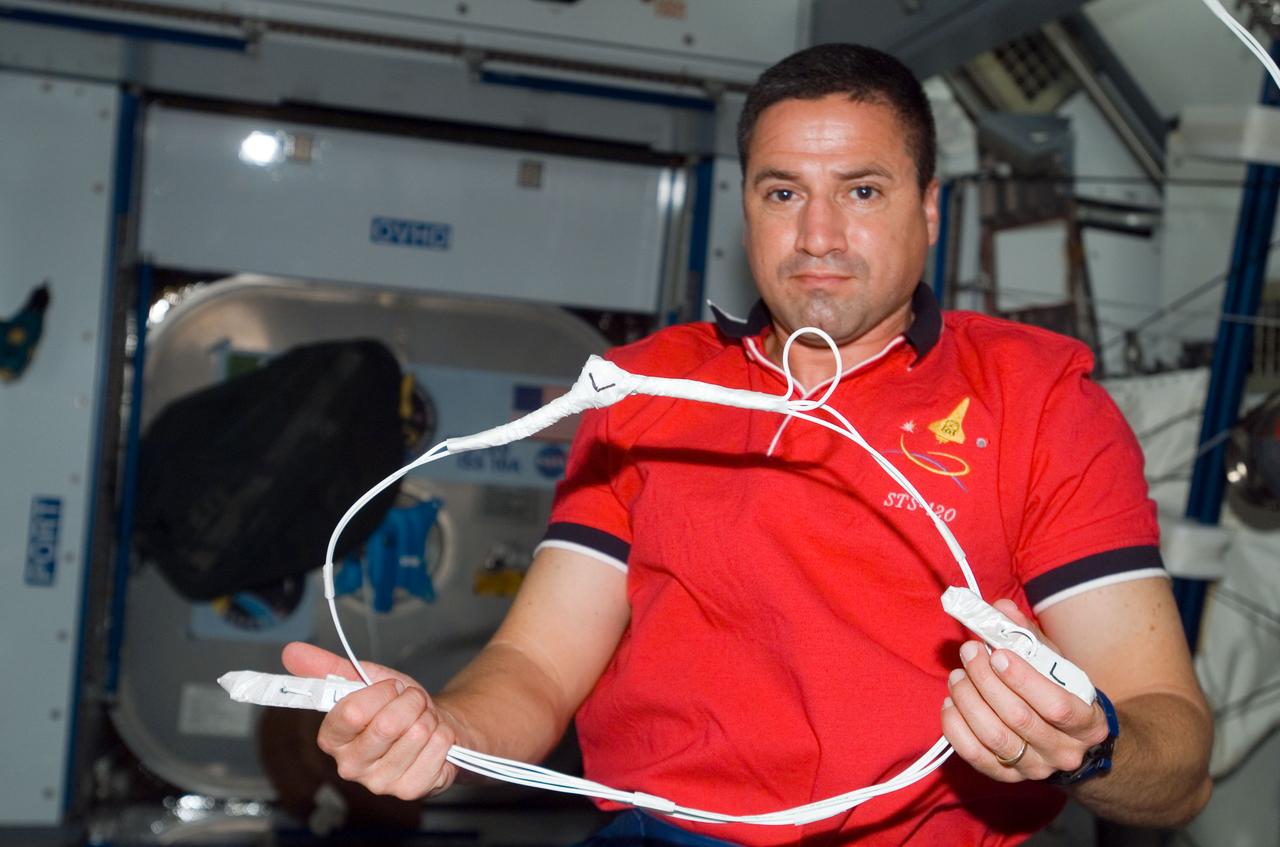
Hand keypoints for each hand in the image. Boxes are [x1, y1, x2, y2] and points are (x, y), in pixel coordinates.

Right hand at [281, 642, 459, 799]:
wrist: (432, 724)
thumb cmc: (396, 705)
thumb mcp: (365, 679)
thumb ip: (327, 667)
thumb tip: (291, 652)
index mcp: (332, 739)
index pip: (351, 712)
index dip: (380, 692)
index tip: (390, 688)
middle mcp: (351, 766)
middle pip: (387, 724)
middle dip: (409, 701)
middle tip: (410, 702)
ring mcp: (380, 782)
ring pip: (417, 733)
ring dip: (427, 717)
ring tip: (421, 720)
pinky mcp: (410, 790)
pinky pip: (437, 747)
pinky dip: (442, 734)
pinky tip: (432, 739)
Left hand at [940, 599, 1109, 783]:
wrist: (1071, 744)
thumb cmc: (1062, 694)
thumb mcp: (1057, 665)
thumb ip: (1029, 637)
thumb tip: (1000, 609)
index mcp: (1088, 724)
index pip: (1056, 706)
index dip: (1023, 679)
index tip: (997, 654)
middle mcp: (1064, 752)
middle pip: (1018, 718)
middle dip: (986, 680)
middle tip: (970, 652)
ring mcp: (1035, 768)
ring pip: (993, 736)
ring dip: (968, 700)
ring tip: (958, 675)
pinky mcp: (1007, 776)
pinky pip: (973, 754)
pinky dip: (955, 726)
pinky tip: (951, 702)